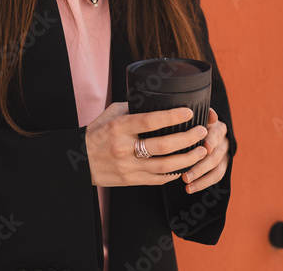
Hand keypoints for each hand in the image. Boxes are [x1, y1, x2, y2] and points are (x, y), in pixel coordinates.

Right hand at [85, 102, 208, 187]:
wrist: (80, 162)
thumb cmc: (96, 133)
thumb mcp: (110, 114)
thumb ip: (132, 108)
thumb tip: (155, 101)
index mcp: (118, 127)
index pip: (149, 121)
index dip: (172, 117)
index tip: (188, 112)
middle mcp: (123, 148)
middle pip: (162, 145)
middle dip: (187, 138)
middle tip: (201, 131)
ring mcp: (128, 167)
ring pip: (165, 166)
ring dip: (187, 159)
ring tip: (201, 151)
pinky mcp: (131, 181)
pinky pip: (158, 179)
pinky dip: (175, 173)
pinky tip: (185, 166)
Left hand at [179, 107, 228, 193]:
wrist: (207, 131)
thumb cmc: (197, 123)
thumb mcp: (199, 117)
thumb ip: (203, 115)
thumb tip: (211, 114)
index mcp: (218, 127)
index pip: (216, 135)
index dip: (211, 141)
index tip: (204, 147)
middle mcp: (223, 142)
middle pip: (215, 155)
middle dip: (200, 165)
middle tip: (185, 174)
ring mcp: (224, 155)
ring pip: (215, 168)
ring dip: (200, 177)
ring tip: (186, 182)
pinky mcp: (223, 166)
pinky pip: (215, 177)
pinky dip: (202, 184)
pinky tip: (189, 189)